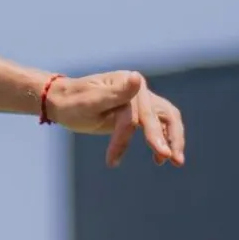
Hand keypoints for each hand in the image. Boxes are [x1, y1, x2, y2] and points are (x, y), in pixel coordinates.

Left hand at [46, 70, 185, 167]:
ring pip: (167, 119)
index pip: (133, 115)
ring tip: (176, 162)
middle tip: (166, 158)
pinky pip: (160, 125)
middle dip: (163, 138)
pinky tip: (160, 159)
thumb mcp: (89, 101)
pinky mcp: (141, 112)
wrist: (62, 102)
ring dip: (173, 139)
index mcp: (126, 82)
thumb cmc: (72, 102)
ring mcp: (142, 100)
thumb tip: (137, 77)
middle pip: (161, 114)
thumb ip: (115, 94)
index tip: (111, 161)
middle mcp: (138, 89)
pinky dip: (164, 139)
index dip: (124, 138)